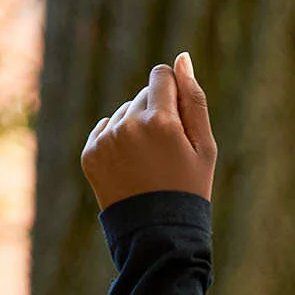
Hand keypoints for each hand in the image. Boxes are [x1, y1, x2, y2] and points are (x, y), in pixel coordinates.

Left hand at [81, 51, 216, 209]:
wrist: (159, 235)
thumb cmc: (189, 190)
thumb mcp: (204, 148)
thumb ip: (194, 99)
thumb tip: (181, 58)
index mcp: (161, 121)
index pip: (161, 76)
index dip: (173, 94)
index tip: (178, 120)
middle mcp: (128, 125)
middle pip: (142, 96)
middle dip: (156, 115)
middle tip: (167, 154)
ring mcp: (106, 140)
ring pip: (123, 113)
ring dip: (136, 129)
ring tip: (149, 164)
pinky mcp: (90, 154)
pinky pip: (105, 130)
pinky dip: (117, 143)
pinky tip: (131, 168)